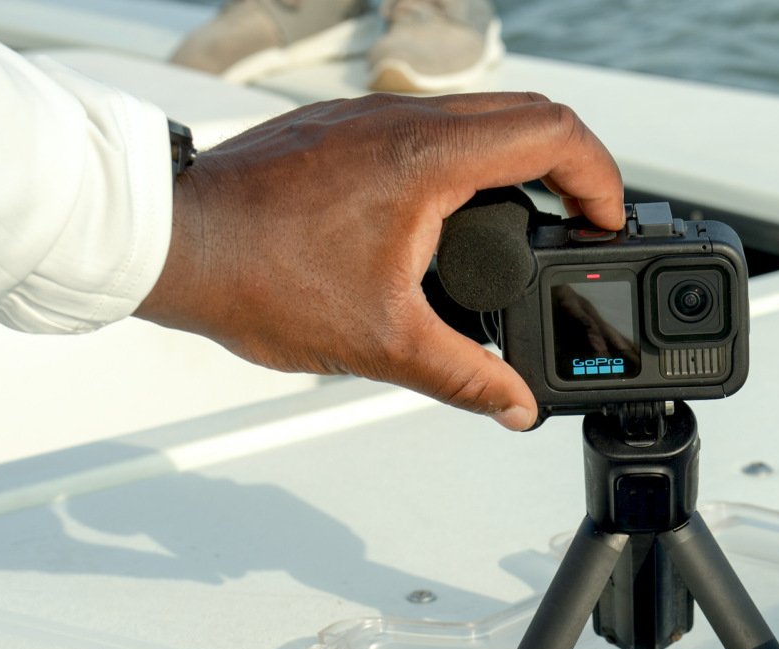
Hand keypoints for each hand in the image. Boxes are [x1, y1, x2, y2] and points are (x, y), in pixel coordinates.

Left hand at [137, 92, 625, 429]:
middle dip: (574, 167)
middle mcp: (403, 120)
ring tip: (529, 222)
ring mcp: (371, 117)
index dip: (602, 180)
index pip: (554, 134)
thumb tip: (515, 405)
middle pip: (530, 112)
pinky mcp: (344, 128)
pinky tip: (455, 217)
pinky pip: (432, 124)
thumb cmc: (257, 274)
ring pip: (480, 112)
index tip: (606, 225)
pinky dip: (469, 159)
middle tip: (582, 223)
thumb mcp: (382, 343)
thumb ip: (467, 377)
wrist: (172, 243)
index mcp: (429, 157)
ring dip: (521, 159)